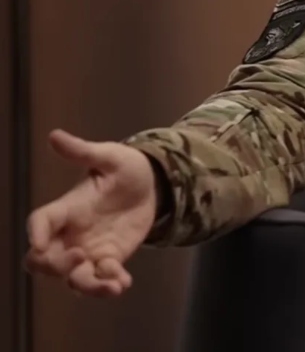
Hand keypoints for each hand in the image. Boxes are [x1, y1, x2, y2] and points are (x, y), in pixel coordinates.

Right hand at [25, 129, 158, 296]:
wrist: (152, 186)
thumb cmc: (124, 168)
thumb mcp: (108, 157)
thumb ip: (84, 152)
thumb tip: (55, 135)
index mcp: (66, 208)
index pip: (40, 222)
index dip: (36, 233)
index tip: (40, 243)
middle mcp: (71, 234)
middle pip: (44, 261)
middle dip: (56, 266)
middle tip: (82, 257)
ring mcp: (89, 250)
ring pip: (72, 279)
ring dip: (87, 286)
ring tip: (112, 285)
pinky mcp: (109, 258)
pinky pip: (103, 278)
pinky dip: (110, 284)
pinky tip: (124, 283)